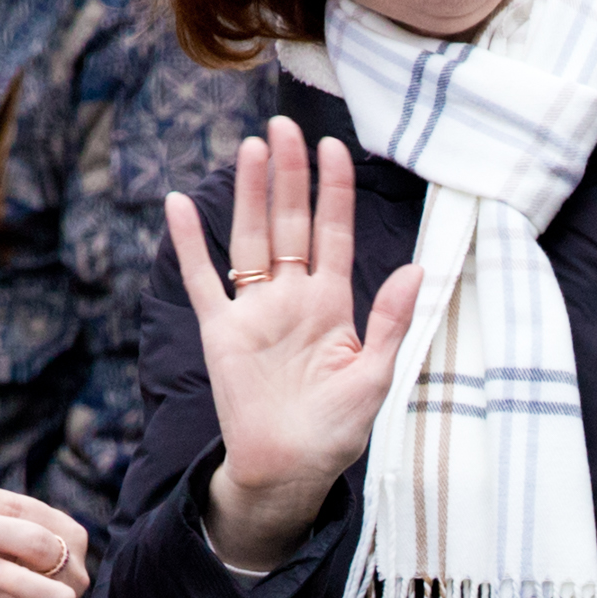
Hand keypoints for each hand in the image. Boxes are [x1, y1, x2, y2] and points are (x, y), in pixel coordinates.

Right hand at [167, 119, 421, 570]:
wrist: (289, 471)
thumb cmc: (336, 431)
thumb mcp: (375, 377)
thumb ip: (391, 322)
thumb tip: (417, 269)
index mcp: (332, 305)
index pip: (333, 234)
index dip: (332, 191)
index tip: (333, 146)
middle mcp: (292, 299)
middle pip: (288, 224)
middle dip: (288, 176)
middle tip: (284, 126)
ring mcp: (254, 312)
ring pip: (249, 240)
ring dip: (248, 195)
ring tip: (250, 149)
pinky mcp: (221, 332)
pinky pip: (202, 280)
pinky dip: (189, 244)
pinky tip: (179, 205)